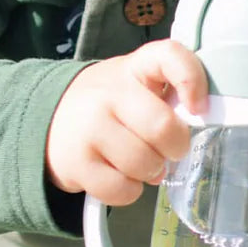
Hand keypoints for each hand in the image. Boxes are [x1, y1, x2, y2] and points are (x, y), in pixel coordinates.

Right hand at [46, 40, 207, 206]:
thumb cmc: (113, 102)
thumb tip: (196, 127)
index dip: (193, 81)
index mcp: (136, 67)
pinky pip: (123, 190)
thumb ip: (171, 94)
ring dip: (152, 170)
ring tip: (141, 161)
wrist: (49, 116)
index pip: (170, 56)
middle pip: (163, 127)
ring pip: (144, 163)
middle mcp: (109, 93)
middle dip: (176, 147)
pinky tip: (121, 175)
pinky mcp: (75, 163)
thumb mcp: (140, 83)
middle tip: (169, 149)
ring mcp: (89, 128)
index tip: (199, 108)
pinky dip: (130, 190)